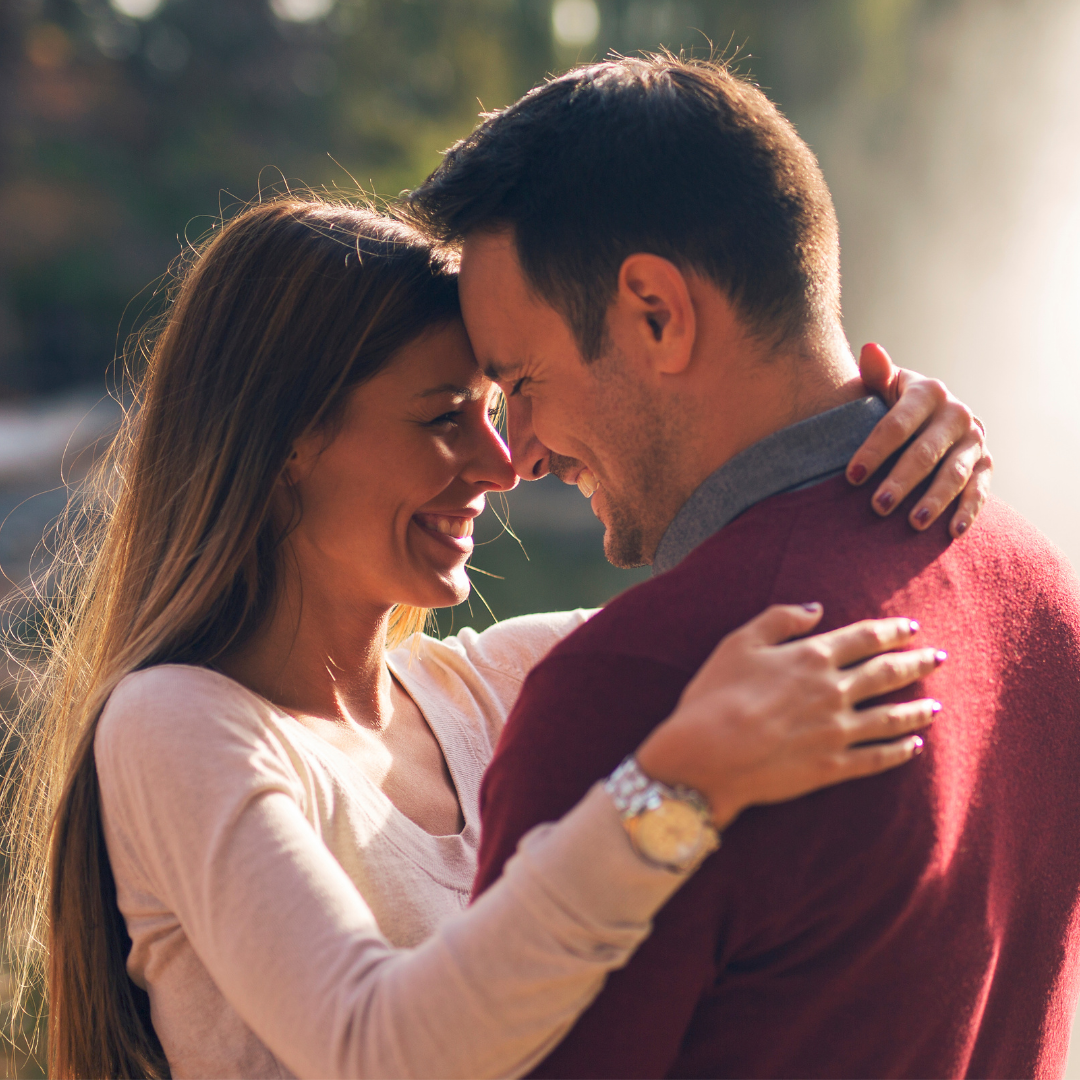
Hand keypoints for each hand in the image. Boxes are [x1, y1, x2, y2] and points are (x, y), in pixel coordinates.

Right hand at [635, 603, 942, 830]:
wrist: (707, 756)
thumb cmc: (715, 695)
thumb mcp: (739, 642)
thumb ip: (780, 619)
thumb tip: (816, 609)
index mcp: (813, 657)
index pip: (865, 638)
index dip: (892, 631)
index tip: (912, 628)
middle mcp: (834, 691)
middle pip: (887, 673)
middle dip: (916, 663)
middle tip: (939, 657)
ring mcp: (838, 732)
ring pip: (891, 717)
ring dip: (918, 709)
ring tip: (937, 705)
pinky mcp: (833, 767)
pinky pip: (877, 758)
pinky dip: (900, 751)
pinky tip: (914, 746)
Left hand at [848, 343, 990, 538]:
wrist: (929, 413)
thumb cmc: (893, 402)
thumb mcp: (884, 385)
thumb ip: (877, 373)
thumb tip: (870, 351)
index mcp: (928, 392)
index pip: (897, 425)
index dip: (873, 451)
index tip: (851, 477)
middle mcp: (956, 415)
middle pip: (925, 453)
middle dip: (901, 481)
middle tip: (877, 506)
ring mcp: (974, 440)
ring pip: (953, 474)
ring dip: (934, 500)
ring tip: (913, 523)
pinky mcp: (985, 464)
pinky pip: (979, 490)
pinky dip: (968, 511)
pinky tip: (952, 532)